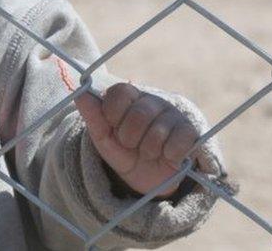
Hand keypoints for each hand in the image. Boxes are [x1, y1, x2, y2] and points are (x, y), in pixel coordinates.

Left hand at [74, 82, 199, 197]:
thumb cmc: (123, 152)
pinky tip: (167, 156)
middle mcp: (153, 101)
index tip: (112, 126)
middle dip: (130, 138)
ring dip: (148, 150)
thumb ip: (93, 116)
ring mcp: (174, 115)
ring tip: (148, 152)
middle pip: (140, 114)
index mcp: (130, 97)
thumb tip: (80, 93)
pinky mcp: (191, 132)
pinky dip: (168, 156)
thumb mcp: (103, 138)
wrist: (147, 179)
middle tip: (131, 144)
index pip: (121, 92)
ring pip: (158, 132)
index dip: (113, 114)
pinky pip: (178, 143)